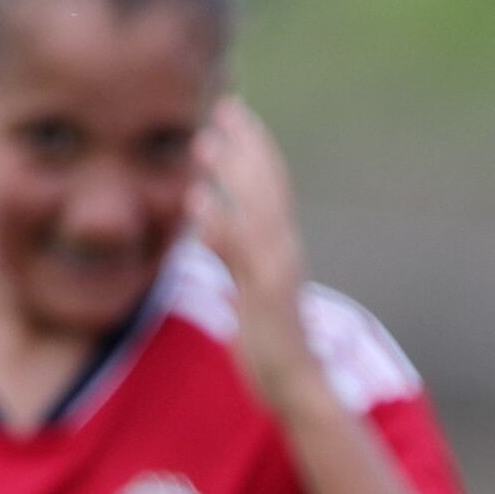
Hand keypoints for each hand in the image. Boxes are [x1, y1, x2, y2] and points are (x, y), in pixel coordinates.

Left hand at [190, 100, 321, 413]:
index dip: (254, 147)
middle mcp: (285, 252)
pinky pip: (240, 256)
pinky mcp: (266, 299)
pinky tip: (197, 201)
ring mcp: (278, 274)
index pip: (272, 186)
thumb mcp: (245, 287)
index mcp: (281, 247)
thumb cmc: (270, 344)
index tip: (233, 112)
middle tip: (223, 106)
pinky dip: (220, 226)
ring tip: (203, 141)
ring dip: (232, 175)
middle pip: (269, 187)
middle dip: (246, 145)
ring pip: (257, 212)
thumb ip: (229, 252)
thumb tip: (206, 218)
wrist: (297, 387)